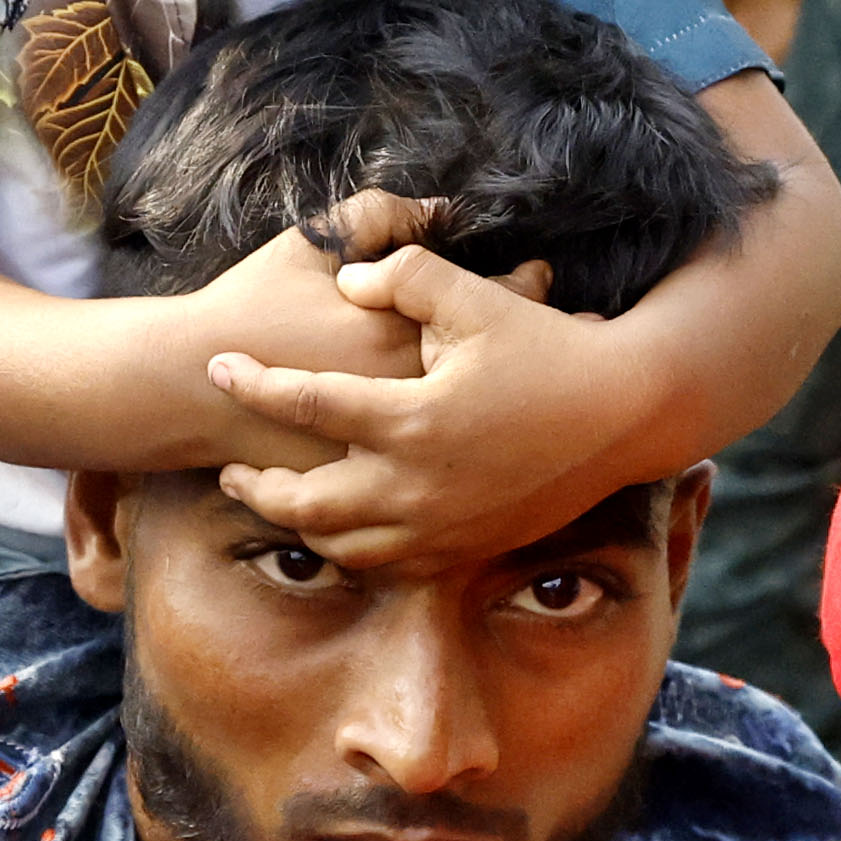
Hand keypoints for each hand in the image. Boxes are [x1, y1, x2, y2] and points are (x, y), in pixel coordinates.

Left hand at [203, 207, 655, 567]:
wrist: (623, 415)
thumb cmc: (548, 349)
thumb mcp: (475, 297)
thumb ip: (403, 275)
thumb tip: (348, 282)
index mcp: (411, 418)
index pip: (304, 402)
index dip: (252, 382)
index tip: (217, 368)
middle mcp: (417, 486)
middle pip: (304, 503)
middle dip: (257, 487)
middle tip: (231, 467)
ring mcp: (441, 527)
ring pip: (341, 546)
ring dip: (300, 525)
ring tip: (278, 498)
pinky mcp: (465, 548)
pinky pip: (388, 566)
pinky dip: (352, 548)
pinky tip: (341, 524)